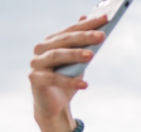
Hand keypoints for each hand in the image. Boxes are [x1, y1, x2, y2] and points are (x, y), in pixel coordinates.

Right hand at [28, 15, 108, 131]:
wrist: (55, 106)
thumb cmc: (67, 80)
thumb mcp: (78, 62)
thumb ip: (82, 42)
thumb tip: (86, 16)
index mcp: (51, 41)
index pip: (71, 30)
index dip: (88, 24)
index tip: (105, 18)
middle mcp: (41, 49)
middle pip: (64, 40)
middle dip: (84, 37)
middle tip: (101, 36)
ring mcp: (36, 63)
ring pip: (56, 55)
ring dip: (74, 54)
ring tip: (91, 55)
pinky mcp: (34, 79)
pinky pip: (53, 78)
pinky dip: (70, 81)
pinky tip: (85, 84)